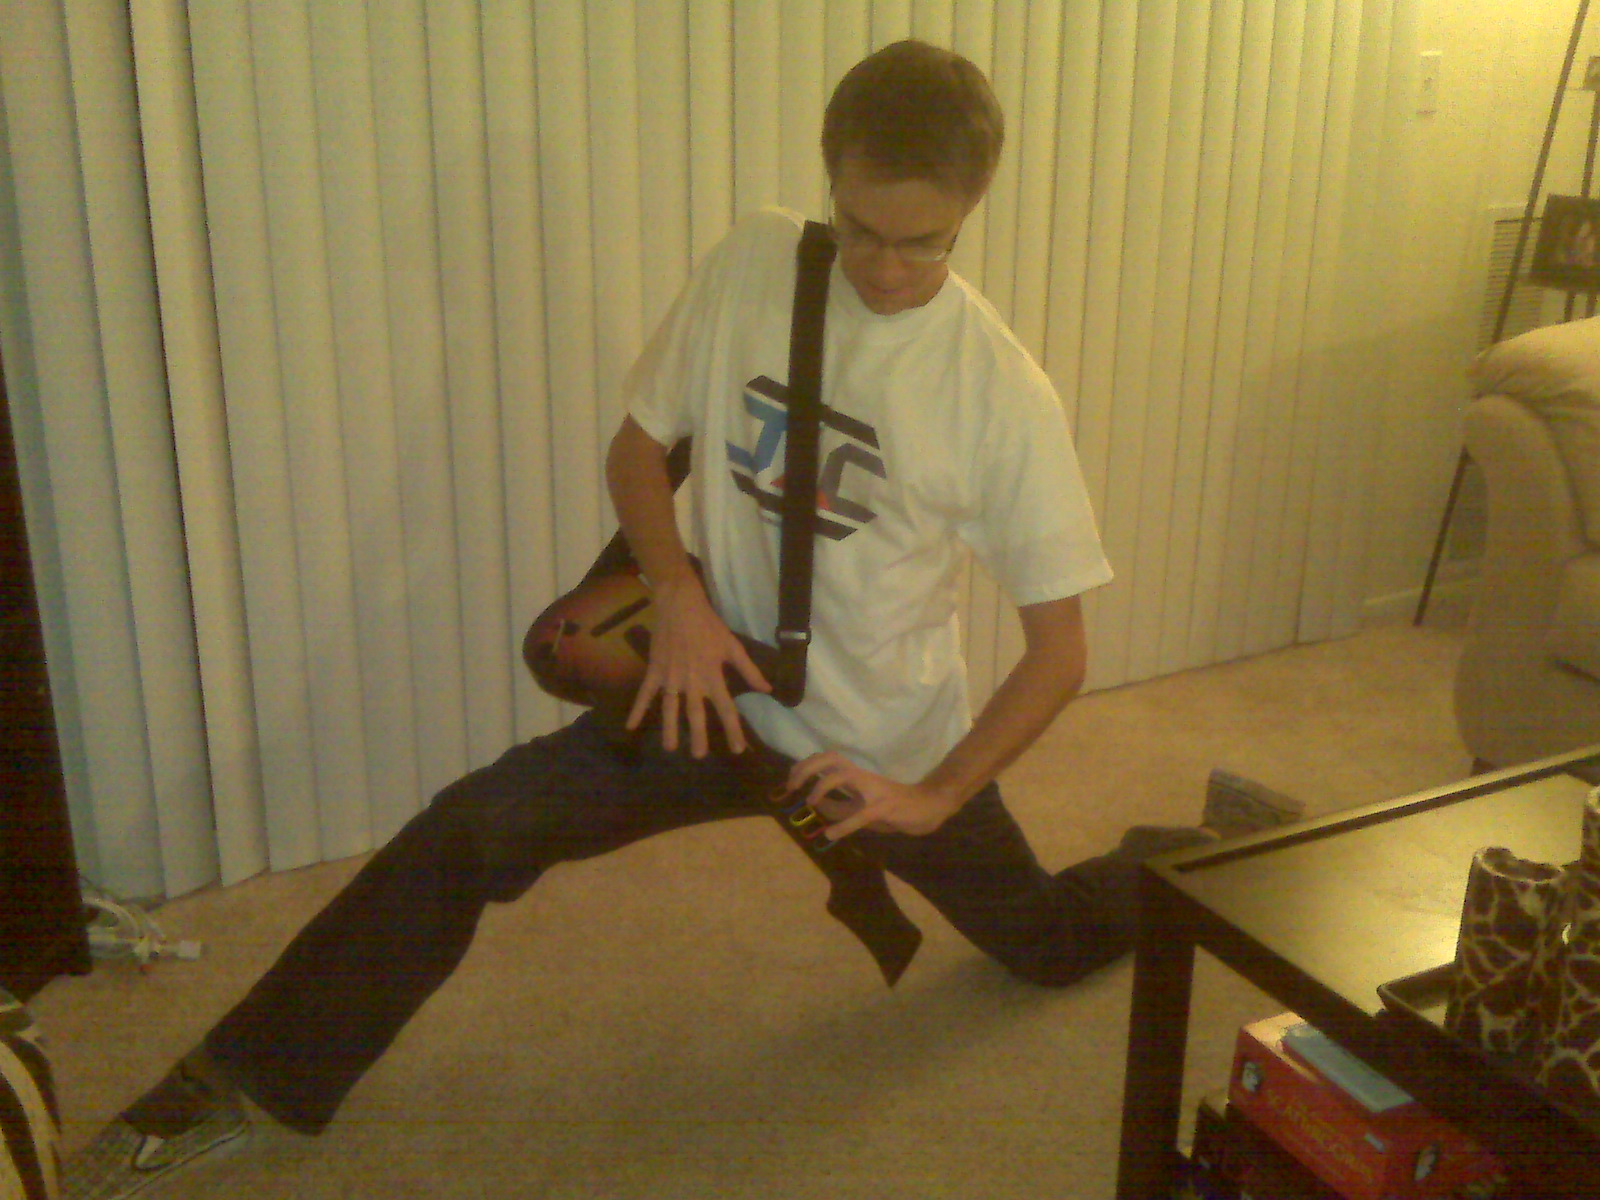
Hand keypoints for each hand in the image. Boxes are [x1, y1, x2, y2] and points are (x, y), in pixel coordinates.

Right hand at [627, 571, 769, 755]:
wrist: (679, 605)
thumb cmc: (708, 625)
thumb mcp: (733, 646)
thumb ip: (750, 670)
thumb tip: (768, 689)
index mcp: (713, 676)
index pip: (726, 709)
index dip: (733, 730)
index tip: (738, 749)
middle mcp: (692, 681)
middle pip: (696, 714)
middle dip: (698, 736)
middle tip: (700, 756)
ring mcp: (670, 677)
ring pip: (670, 709)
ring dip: (670, 729)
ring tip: (670, 749)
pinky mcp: (654, 670)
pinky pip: (645, 693)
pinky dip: (637, 709)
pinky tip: (630, 726)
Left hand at [786, 752, 962, 840]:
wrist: (929, 806)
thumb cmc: (894, 807)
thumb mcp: (861, 807)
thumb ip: (840, 806)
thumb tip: (817, 807)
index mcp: (857, 775)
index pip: (826, 759)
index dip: (805, 765)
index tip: (791, 781)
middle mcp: (863, 777)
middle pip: (830, 758)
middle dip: (807, 767)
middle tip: (793, 785)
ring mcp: (874, 790)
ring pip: (843, 776)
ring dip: (822, 787)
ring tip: (811, 803)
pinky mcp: (885, 807)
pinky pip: (861, 815)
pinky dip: (844, 825)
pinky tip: (831, 835)